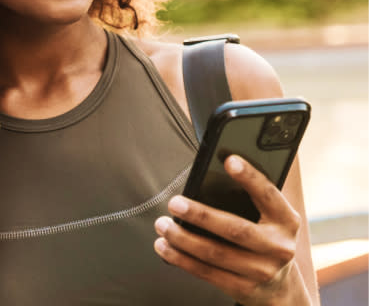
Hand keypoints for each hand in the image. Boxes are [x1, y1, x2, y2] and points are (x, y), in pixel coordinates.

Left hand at [153, 155, 309, 305]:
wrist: (280, 288)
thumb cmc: (265, 240)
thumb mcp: (269, 219)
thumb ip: (249, 200)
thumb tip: (208, 178)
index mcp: (286, 220)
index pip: (268, 194)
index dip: (250, 177)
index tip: (229, 160)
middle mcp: (278, 247)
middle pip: (235, 229)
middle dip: (200, 215)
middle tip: (175, 203)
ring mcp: (261, 271)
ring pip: (215, 253)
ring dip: (182, 238)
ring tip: (163, 225)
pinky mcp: (243, 289)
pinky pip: (206, 272)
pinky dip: (181, 259)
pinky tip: (165, 247)